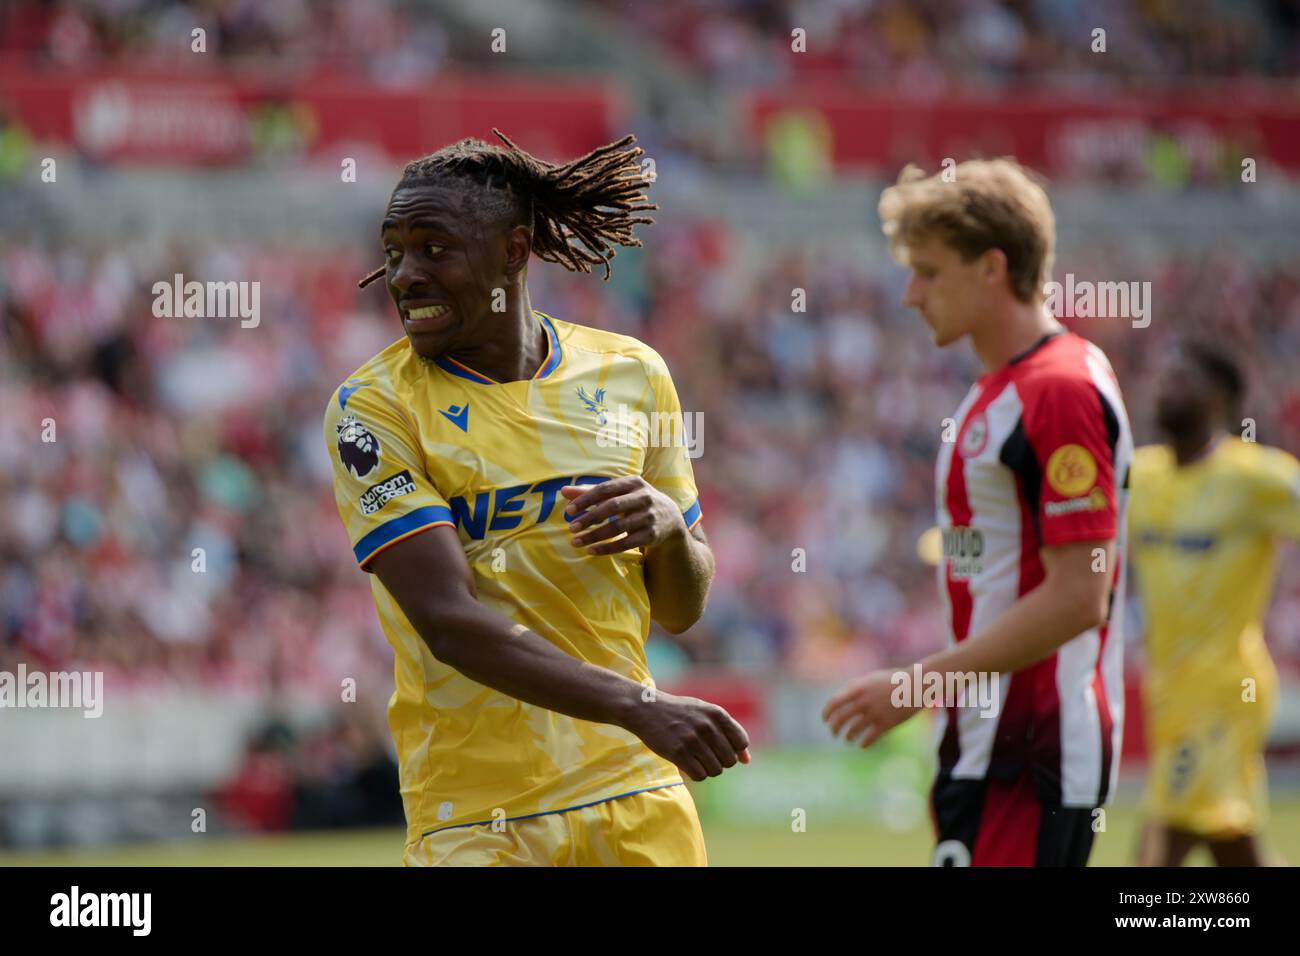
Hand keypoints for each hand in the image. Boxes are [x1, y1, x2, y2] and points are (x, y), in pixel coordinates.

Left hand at [561, 476, 686, 555]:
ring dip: (595, 536)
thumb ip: (592, 491)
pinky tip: (591, 551)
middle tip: (571, 528)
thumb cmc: (636, 502)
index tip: (569, 511)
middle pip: (612, 507)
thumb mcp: (619, 492)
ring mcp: (649, 517)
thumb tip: (563, 491)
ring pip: (618, 528)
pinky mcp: (651, 535)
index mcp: (633, 483)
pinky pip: (626, 543)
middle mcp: (643, 498)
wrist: (670, 518)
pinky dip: (607, 548)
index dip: (586, 499)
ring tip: (576, 542)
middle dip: (590, 518)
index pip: (605, 489)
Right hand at [622, 689, 750, 780]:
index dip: (734, 749)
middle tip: (706, 754)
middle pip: (730, 760)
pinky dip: (697, 774)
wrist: (646, 709)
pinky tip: (689, 764)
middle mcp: (707, 726)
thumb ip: (729, 733)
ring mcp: (692, 740)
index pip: (742, 742)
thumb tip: (747, 761)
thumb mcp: (706, 714)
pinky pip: (700, 775)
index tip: (720, 747)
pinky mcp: (678, 753)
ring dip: (708, 769)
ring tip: (696, 758)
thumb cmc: (680, 713)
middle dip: (720, 761)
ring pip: (716, 770)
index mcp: (717, 714)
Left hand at [822, 669, 919, 748]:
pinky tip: (862, 745)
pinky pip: (869, 738)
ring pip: (853, 730)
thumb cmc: (893, 680)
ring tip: (848, 739)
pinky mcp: (886, 724)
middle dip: (834, 729)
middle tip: (834, 733)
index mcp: (858, 688)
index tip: (825, 720)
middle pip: (840, 719)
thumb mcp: (871, 678)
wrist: (916, 685)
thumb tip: (841, 698)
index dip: (826, 713)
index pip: (834, 703)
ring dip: (848, 737)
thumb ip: (856, 687)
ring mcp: (874, 713)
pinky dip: (863, 743)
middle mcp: (863, 701)